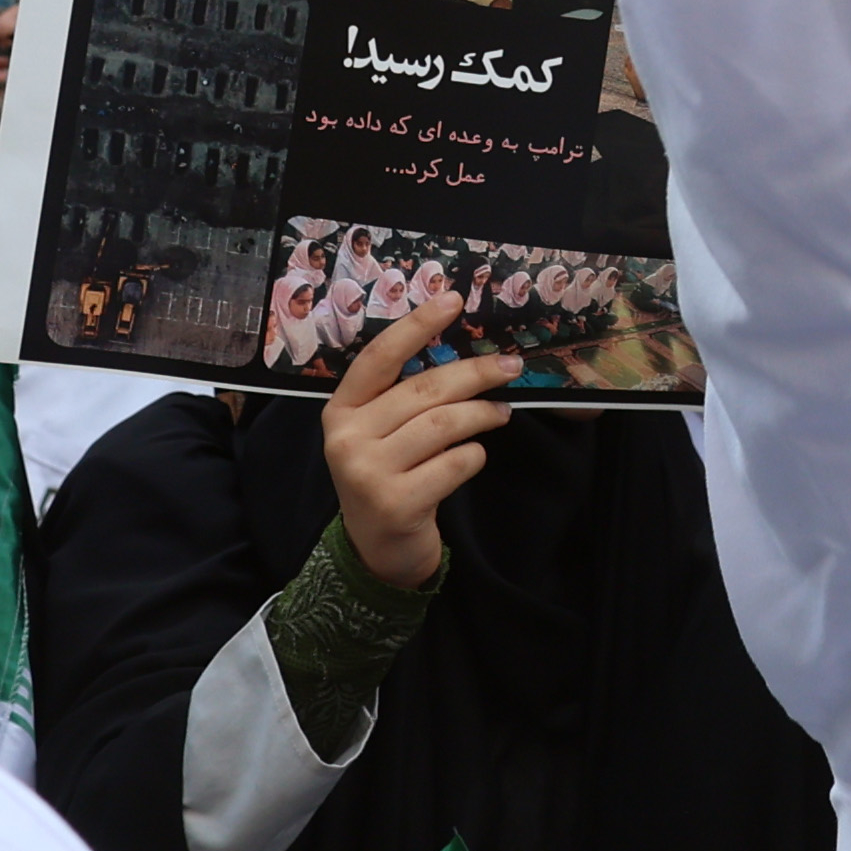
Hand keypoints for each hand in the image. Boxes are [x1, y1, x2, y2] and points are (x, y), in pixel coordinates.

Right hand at [320, 278, 517, 589]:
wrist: (377, 550)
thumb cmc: (390, 476)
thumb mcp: (382, 433)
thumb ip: (406, 397)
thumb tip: (466, 352)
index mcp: (340, 410)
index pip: (379, 357)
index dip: (417, 325)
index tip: (454, 300)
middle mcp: (347, 438)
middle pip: (422, 390)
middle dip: (474, 373)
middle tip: (510, 366)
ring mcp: (367, 473)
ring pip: (442, 424)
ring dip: (482, 414)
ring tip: (502, 412)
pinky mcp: (396, 504)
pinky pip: (454, 464)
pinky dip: (474, 455)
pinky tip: (473, 456)